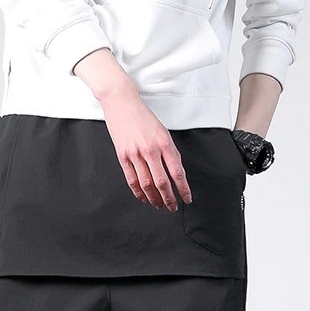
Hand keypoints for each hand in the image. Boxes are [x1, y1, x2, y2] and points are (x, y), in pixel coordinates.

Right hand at [100, 88, 191, 211]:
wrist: (122, 103)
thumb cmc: (143, 117)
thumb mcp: (163, 132)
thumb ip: (170, 152)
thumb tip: (176, 173)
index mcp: (164, 143)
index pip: (177, 172)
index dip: (183, 189)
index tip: (187, 198)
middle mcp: (151, 150)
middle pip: (162, 182)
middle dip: (169, 199)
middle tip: (173, 207)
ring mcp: (136, 154)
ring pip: (147, 185)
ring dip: (154, 199)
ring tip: (159, 205)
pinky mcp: (123, 157)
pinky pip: (132, 180)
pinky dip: (139, 193)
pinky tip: (144, 198)